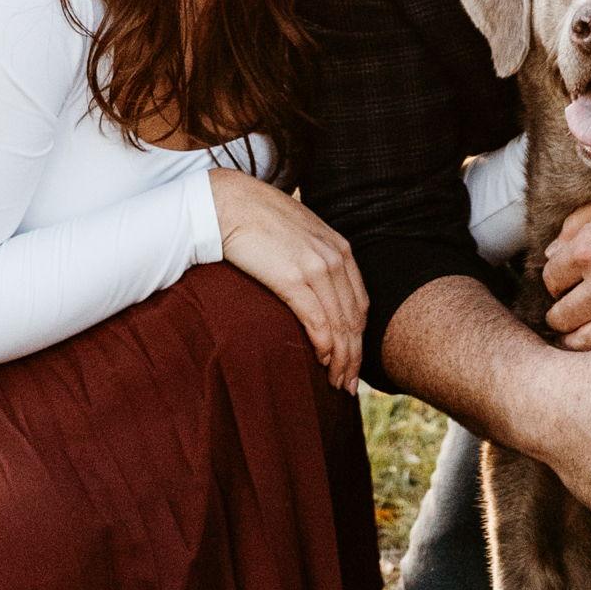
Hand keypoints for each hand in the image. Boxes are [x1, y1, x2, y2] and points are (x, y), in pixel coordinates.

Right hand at [210, 169, 367, 393]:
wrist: (229, 203)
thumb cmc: (258, 220)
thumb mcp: (300, 235)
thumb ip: (316, 258)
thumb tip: (315, 289)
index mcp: (340, 249)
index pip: (361, 304)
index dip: (360, 337)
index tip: (352, 360)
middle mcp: (335, 258)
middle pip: (354, 320)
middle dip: (354, 357)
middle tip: (349, 385)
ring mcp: (316, 267)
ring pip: (340, 325)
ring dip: (341, 359)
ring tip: (337, 383)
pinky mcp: (293, 278)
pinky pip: (317, 320)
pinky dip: (323, 345)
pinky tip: (320, 361)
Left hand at [542, 168, 590, 347]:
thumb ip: (578, 227)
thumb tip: (554, 252)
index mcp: (589, 251)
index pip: (551, 280)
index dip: (557, 282)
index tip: (565, 285)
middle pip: (561, 318)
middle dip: (562, 314)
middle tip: (570, 312)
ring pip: (586, 342)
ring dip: (580, 337)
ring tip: (584, 333)